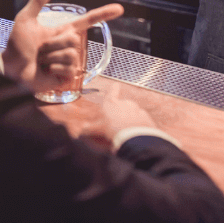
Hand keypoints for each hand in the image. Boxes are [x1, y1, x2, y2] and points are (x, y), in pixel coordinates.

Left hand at [2, 0, 123, 92]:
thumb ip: (37, 1)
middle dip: (53, 43)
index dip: (103, 14)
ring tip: (41, 60)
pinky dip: (54, 68)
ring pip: (71, 53)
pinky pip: (69, 68)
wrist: (11, 70)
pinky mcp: (67, 76)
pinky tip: (46, 70)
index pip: (87, 21)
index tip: (120, 8)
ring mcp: (69, 61)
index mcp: (62, 31)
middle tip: (39, 49)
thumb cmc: (16, 46)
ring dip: (51, 56)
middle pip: (73, 38)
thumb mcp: (25, 19)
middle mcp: (68, 45)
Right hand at [43, 91, 157, 151]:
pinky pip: (142, 120)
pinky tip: (135, 133)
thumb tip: (76, 132)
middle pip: (123, 104)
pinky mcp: (147, 118)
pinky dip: (139, 125)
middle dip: (120, 112)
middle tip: (116, 123)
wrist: (134, 137)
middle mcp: (125, 103)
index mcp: (111, 103)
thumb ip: (87, 130)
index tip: (115, 85)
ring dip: (130, 119)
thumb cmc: (113, 130)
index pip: (112, 91)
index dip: (113, 88)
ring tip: (125, 131)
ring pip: (133, 112)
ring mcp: (137, 110)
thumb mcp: (96, 131)